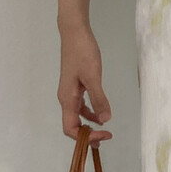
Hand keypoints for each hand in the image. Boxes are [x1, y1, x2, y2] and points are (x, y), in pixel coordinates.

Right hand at [58, 22, 112, 143]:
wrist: (74, 33)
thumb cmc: (82, 53)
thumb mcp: (93, 77)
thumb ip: (98, 98)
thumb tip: (105, 119)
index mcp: (67, 99)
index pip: (70, 128)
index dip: (85, 138)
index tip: (103, 135)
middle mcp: (65, 99)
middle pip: (72, 126)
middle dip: (87, 135)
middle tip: (104, 138)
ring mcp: (69, 92)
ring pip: (76, 116)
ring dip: (89, 125)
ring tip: (104, 130)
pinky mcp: (74, 86)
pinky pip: (80, 106)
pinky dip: (89, 113)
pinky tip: (100, 114)